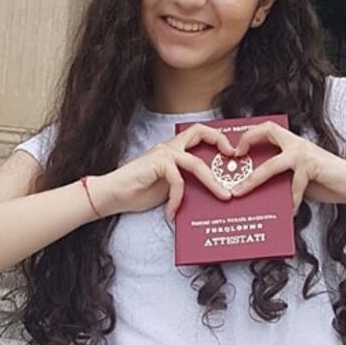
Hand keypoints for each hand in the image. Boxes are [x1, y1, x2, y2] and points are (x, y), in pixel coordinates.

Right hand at [91, 124, 235, 219]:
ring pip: (196, 164)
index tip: (232, 152)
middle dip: (219, 141)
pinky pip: (178, 181)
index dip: (217, 138)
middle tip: (234, 156)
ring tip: (223, 197)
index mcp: (174, 150)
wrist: (112, 195)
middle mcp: (170, 148)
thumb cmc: (138, 192)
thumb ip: (186, 183)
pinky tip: (171, 212)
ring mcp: (163, 154)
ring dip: (212, 182)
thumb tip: (210, 191)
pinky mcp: (157, 164)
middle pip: (199, 132)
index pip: (198, 135)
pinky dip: (178, 199)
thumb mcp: (169, 187)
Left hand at [229, 121, 345, 209]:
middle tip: (233, 159)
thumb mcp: (299, 177)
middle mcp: (296, 144)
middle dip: (246, 142)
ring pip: (271, 166)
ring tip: (241, 193)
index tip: (236, 151)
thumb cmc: (328, 181)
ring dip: (253, 181)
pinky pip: (293, 187)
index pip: (267, 128)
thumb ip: (282, 176)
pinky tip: (289, 212)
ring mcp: (304, 154)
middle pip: (267, 131)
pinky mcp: (312, 166)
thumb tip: (257, 189)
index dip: (249, 135)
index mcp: (292, 144)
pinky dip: (290, 202)